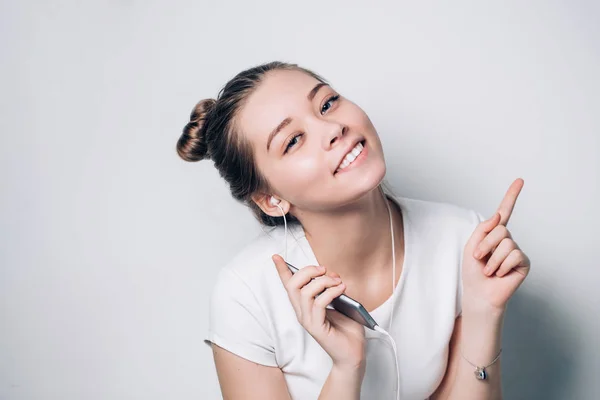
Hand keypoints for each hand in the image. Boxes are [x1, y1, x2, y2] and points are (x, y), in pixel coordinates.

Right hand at [272, 254, 365, 369]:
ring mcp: (307, 320)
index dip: (282, 270)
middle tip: (324, 270)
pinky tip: (341, 289)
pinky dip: (331, 292)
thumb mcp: (341, 301)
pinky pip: (319, 304)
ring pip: (305, 293)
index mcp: (305, 305)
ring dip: (323, 282)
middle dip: (308, 271)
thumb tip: (331, 274)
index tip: (276, 256)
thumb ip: (333, 288)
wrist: (353, 352)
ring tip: (338, 282)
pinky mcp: (316, 328)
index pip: (289, 285)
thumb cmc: (347, 328)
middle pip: (293, 285)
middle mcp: (302, 312)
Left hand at [462, 178, 530, 314]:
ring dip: (491, 259)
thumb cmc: (473, 271)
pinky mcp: (523, 262)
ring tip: (489, 270)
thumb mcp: (472, 246)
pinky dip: (501, 266)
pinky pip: (513, 255)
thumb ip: (483, 229)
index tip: (520, 180)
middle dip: (485, 244)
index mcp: (494, 233)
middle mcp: (508, 239)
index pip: (505, 211)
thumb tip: (499, 215)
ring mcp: (516, 250)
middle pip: (500, 229)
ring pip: (506, 243)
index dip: (512, 196)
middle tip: (480, 259)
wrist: (478, 293)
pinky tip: (500, 274)